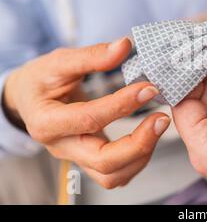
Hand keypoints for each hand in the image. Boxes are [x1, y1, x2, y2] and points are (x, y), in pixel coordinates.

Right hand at [3, 38, 170, 188]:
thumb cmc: (42, 79)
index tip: (148, 88)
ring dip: (141, 155)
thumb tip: (124, 45)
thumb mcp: (59, 61)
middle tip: (162, 118)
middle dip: (139, 143)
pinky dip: (137, 161)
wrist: (29, 99)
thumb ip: (91, 56)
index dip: (122, 105)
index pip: (89, 119)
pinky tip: (149, 136)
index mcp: (47, 121)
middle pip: (103, 161)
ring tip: (159, 126)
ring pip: (112, 175)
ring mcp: (76, 157)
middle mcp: (61, 146)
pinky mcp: (89, 159)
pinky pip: (116, 173)